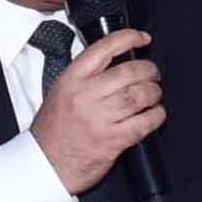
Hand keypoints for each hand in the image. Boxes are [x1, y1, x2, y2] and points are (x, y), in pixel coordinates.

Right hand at [27, 30, 164, 196]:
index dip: (130, 38)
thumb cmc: (53, 130)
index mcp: (72, 80)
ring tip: (154, 94)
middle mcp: (86, 96)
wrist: (45, 163)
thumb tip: (117, 62)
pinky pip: (144, 123)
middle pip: (129, 72)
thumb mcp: (61, 92)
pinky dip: (156, 116)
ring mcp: (100, 118)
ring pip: (139, 95)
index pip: (105, 48)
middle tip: (153, 73)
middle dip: (149, 70)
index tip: (143, 38)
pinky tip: (155, 114)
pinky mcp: (113, 140)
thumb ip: (86, 76)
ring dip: (154, 92)